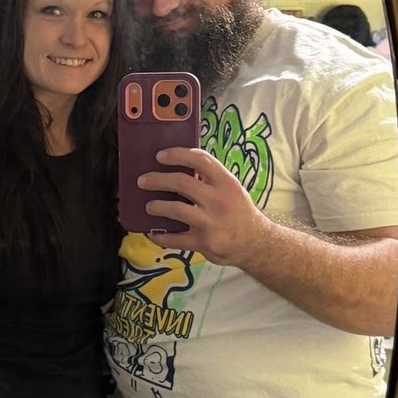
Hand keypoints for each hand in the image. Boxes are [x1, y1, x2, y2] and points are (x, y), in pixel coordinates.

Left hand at [138, 146, 264, 267]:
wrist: (255, 242)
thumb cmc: (238, 211)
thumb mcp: (231, 189)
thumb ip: (210, 178)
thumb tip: (178, 166)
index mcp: (226, 183)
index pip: (200, 160)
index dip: (177, 155)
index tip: (160, 156)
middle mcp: (218, 200)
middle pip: (181, 183)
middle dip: (157, 180)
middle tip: (143, 181)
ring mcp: (210, 223)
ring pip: (175, 209)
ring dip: (156, 206)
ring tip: (149, 206)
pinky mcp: (203, 243)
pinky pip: (174, 239)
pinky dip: (160, 236)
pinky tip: (153, 233)